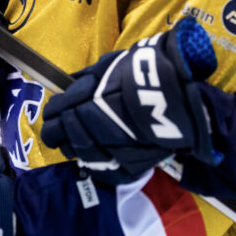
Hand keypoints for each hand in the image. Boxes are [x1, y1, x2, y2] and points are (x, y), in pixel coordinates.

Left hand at [42, 17, 221, 183]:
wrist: (181, 95)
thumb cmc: (147, 73)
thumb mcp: (113, 64)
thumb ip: (86, 76)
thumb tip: (67, 82)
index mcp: (86, 99)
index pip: (55, 112)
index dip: (54, 112)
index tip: (56, 111)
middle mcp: (92, 126)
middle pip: (60, 136)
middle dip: (59, 131)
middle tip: (62, 128)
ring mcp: (108, 150)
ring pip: (79, 154)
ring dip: (76, 147)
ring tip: (81, 141)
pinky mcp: (126, 168)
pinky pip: (103, 172)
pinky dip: (98, 165)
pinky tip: (98, 157)